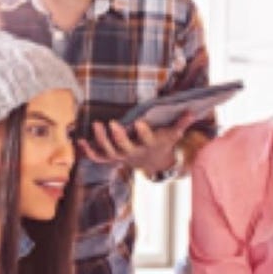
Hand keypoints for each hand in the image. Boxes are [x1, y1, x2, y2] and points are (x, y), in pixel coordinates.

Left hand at [77, 112, 193, 174]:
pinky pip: (99, 158)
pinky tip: (80, 141)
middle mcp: (133, 153)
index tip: (139, 122)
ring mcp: (121, 157)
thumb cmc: (163, 143)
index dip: (143, 132)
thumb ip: (181, 123)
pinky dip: (89, 152)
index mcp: (149, 146)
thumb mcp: (173, 134)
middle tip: (112, 124)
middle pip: (124, 148)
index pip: (147, 140)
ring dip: (100, 141)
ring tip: (96, 125)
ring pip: (109, 153)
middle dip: (117, 137)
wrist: (153, 163)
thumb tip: (193, 110)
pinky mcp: (112, 158)